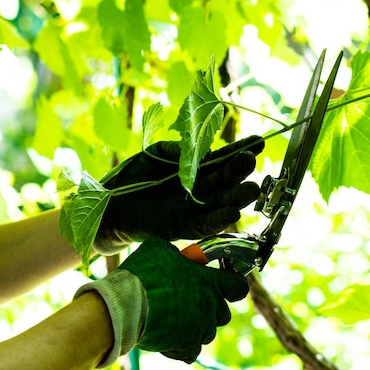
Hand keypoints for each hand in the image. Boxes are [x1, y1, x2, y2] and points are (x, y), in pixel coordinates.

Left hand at [94, 136, 264, 253]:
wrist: (110, 204)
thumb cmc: (133, 176)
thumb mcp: (155, 154)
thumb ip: (178, 150)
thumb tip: (203, 151)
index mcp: (196, 169)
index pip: (223, 159)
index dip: (241, 150)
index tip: (258, 142)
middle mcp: (199, 189)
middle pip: (226, 180)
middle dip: (240, 170)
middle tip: (253, 161)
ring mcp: (193, 209)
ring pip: (221, 203)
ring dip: (237, 197)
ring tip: (252, 189)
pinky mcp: (182, 227)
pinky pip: (205, 225)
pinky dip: (219, 219)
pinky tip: (233, 212)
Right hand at [121, 238, 248, 362]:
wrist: (126, 304)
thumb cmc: (143, 274)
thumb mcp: (158, 249)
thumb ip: (174, 253)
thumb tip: (174, 255)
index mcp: (209, 281)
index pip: (238, 287)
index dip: (232, 286)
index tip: (222, 286)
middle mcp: (210, 306)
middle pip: (223, 314)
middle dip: (210, 310)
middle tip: (190, 303)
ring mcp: (200, 328)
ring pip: (207, 333)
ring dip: (195, 329)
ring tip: (173, 321)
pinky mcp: (186, 346)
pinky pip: (191, 352)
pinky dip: (181, 348)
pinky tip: (166, 338)